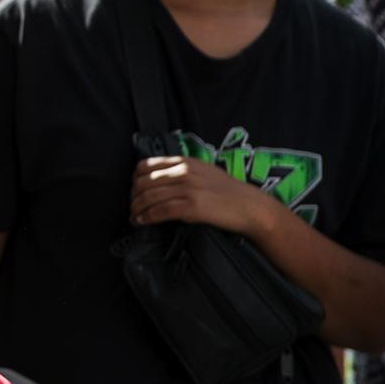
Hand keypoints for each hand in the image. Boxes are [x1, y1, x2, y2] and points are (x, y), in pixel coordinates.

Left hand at [129, 156, 277, 238]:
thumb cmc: (230, 193)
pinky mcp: (192, 206)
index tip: (133, 190)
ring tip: (134, 217)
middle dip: (133, 196)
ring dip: (136, 209)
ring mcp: (188, 188)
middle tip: (132, 207)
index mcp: (185, 161)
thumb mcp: (204, 173)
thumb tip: (161, 182)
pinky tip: (142, 222)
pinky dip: (147, 217)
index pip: (147, 164)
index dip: (135, 179)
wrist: (252, 207)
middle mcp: (184, 171)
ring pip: (149, 196)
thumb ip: (183, 172)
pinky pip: (160, 211)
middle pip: (144, 181)